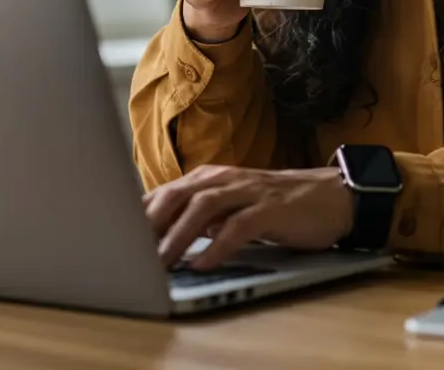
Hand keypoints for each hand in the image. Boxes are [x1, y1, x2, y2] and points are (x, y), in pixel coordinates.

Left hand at [144, 165, 354, 269]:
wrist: (330, 196)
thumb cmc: (274, 205)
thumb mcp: (231, 208)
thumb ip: (198, 218)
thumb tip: (157, 240)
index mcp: (210, 179)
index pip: (164, 193)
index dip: (137, 216)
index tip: (113, 240)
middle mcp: (225, 179)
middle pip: (177, 194)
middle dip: (150, 224)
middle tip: (128, 253)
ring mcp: (248, 191)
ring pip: (204, 207)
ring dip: (179, 236)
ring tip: (161, 263)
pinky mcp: (271, 207)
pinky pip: (240, 225)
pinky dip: (219, 245)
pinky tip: (204, 264)